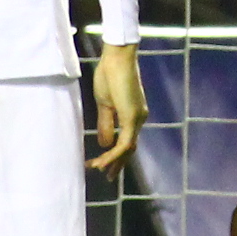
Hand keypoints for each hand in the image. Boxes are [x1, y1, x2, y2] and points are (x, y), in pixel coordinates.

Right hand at [88, 43, 142, 174]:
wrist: (116, 58)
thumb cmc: (109, 75)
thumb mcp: (104, 104)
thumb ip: (106, 124)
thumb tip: (104, 144)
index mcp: (133, 115)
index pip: (127, 141)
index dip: (114, 154)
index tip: (99, 164)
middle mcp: (139, 118)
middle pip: (130, 149)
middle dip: (116, 164)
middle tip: (107, 177)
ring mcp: (138, 118)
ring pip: (127, 148)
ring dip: (112, 161)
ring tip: (97, 169)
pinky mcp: (133, 117)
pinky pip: (124, 143)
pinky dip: (112, 153)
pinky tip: (102, 160)